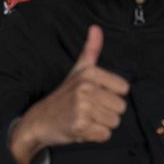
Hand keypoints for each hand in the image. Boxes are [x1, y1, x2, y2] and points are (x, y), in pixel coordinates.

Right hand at [9, 26, 128, 163]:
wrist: (39, 120)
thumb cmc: (63, 96)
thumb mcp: (78, 70)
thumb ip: (91, 50)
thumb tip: (96, 27)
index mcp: (90, 73)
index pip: (124, 88)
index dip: (112, 95)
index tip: (96, 96)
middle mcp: (87, 87)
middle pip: (121, 107)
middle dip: (107, 112)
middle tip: (89, 110)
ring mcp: (83, 107)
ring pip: (114, 122)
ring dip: (102, 125)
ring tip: (85, 119)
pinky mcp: (80, 126)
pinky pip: (104, 135)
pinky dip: (95, 136)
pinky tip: (82, 129)